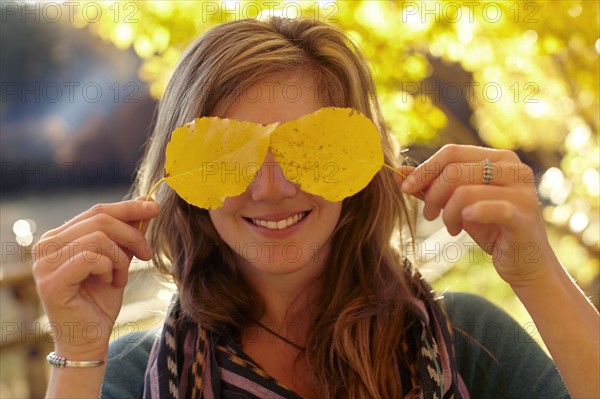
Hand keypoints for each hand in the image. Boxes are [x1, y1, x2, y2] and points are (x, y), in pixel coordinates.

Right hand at [32, 199, 159, 359]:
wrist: (89, 339)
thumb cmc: (101, 300)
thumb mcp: (119, 259)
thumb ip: (126, 233)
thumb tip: (147, 202)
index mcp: (59, 236)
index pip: (97, 210)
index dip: (128, 207)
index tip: (154, 208)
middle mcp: (45, 246)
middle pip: (100, 220)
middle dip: (132, 235)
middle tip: (147, 254)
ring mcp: (45, 264)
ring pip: (98, 238)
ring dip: (121, 257)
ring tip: (121, 277)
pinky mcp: (52, 283)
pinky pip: (91, 258)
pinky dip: (110, 268)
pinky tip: (111, 282)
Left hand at [397, 144, 556, 286]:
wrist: (524, 263)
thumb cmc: (491, 229)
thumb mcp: (457, 204)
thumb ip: (432, 187)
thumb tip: (398, 171)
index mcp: (500, 158)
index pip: (452, 152)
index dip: (424, 169)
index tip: (405, 187)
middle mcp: (514, 168)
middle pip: (454, 169)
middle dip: (433, 194)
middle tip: (430, 215)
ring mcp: (522, 191)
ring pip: (463, 190)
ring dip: (447, 213)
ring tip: (449, 227)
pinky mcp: (523, 215)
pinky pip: (486, 208)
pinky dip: (466, 216)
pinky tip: (459, 228)